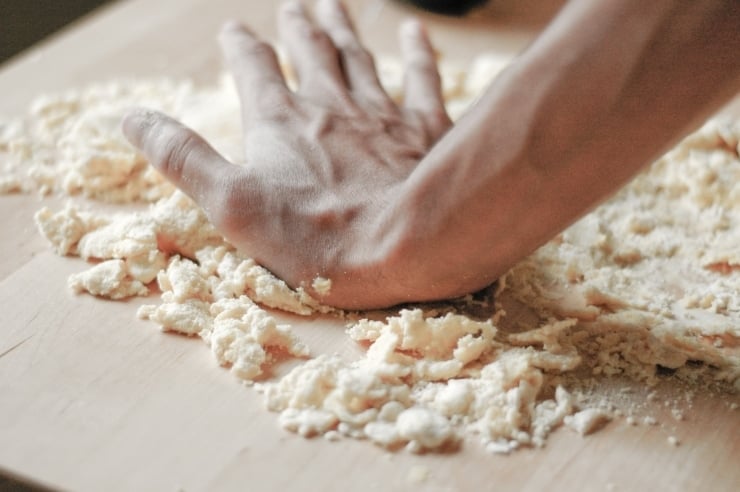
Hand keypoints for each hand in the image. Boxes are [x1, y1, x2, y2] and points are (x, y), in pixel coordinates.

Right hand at [123, 0, 451, 308]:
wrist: (406, 246)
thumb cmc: (315, 237)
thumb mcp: (231, 204)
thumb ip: (182, 157)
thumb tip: (132, 117)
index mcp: (279, 121)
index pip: (254, 69)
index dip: (241, 48)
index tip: (234, 31)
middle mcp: (330, 106)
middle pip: (312, 53)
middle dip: (299, 28)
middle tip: (295, 7)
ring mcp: (381, 114)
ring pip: (359, 59)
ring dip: (343, 31)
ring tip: (333, 7)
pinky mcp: (424, 131)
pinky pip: (421, 78)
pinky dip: (418, 51)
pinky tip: (415, 29)